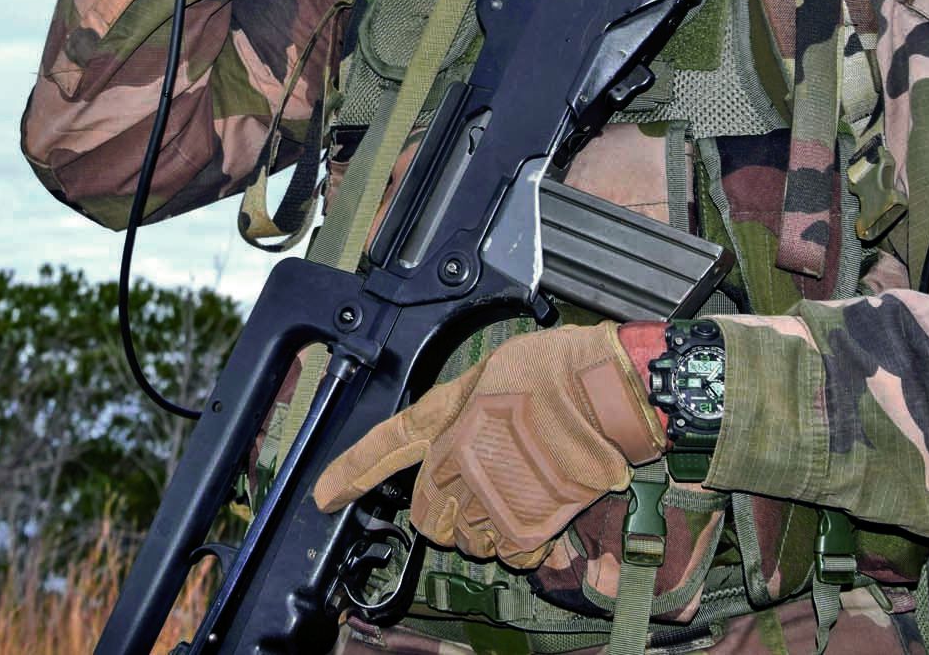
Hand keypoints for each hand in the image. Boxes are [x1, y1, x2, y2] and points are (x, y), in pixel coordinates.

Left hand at [313, 322, 665, 567]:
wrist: (603, 394)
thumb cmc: (553, 372)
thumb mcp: (485, 373)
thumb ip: (453, 410)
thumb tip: (443, 432)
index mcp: (447, 425)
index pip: (384, 449)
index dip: (349, 474)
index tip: (325, 495)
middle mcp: (461, 468)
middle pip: (429, 516)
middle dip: (445, 510)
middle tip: (476, 488)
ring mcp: (492, 501)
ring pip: (468, 541)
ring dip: (484, 528)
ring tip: (514, 493)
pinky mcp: (528, 528)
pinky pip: (508, 557)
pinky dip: (518, 545)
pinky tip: (534, 515)